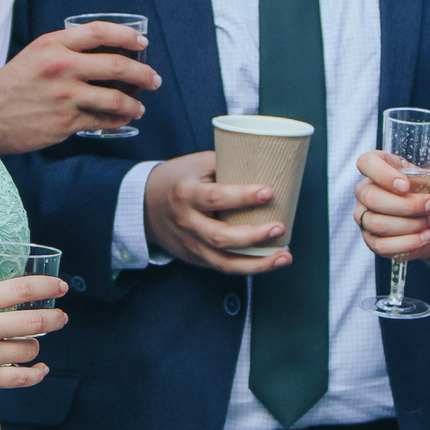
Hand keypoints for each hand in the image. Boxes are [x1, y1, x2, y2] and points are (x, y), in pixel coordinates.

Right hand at [0, 24, 160, 153]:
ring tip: (140, 106)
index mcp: (52, 45)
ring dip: (134, 103)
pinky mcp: (66, 122)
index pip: (99, 32)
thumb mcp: (35, 55)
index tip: (142, 42)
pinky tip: (122, 120)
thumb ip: (65, 50)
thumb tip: (103, 53)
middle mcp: (61, 68)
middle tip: (154, 79)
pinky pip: (102, 120)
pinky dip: (117, 120)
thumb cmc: (11, 85)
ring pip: (115, 98)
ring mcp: (65, 96)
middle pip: (116, 65)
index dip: (126, 35)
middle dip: (143, 73)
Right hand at [0, 276, 68, 396]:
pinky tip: (40, 369)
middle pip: (35, 321)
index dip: (47, 288)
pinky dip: (37, 374)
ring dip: (36, 347)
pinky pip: (21, 378)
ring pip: (29, 350)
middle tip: (62, 318)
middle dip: (56, 319)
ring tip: (32, 345)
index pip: (21, 289)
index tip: (61, 289)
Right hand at [143, 151, 292, 273]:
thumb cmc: (177, 180)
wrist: (145, 206)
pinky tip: (270, 262)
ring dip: (257, 263)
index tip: (269, 192)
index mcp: (186, 195)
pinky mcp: (196, 258)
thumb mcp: (195, 164)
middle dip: (253, 236)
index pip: (215, 198)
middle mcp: (187, 223)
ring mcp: (191, 245)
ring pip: (224, 262)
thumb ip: (225, 164)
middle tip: (280, 227)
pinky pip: (223, 267)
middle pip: (220, 237)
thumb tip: (264, 161)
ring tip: (284, 256)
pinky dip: (248, 267)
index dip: (243, 196)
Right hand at [352, 149, 429, 259]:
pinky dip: (408, 242)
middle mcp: (366, 191)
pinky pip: (381, 245)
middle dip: (408, 206)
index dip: (383, 174)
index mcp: (380, 168)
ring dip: (410, 225)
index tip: (406, 186)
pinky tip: (425, 237)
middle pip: (372, 198)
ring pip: (377, 223)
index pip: (366, 163)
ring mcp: (365, 217)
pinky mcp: (370, 240)